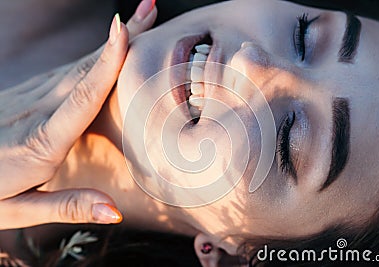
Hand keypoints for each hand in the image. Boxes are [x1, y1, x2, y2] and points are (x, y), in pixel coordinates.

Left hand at [0, 0, 156, 229]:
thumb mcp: (19, 210)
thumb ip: (68, 207)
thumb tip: (113, 210)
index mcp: (41, 142)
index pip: (81, 97)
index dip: (106, 64)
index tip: (123, 30)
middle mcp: (38, 111)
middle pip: (87, 69)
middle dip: (122, 38)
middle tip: (151, 9)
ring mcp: (32, 97)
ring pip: (79, 64)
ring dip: (111, 42)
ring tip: (139, 19)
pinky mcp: (29, 94)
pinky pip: (69, 71)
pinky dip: (95, 56)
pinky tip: (108, 49)